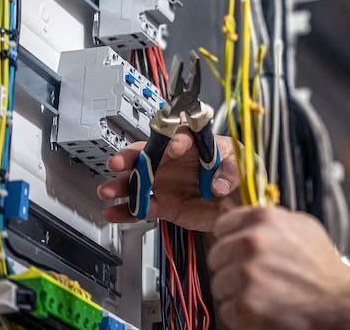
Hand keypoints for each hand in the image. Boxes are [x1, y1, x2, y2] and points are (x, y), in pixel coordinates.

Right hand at [97, 127, 239, 231]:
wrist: (239, 203)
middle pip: (148, 154)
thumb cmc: (240, 174)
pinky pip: (142, 207)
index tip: (173, 147)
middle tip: (118, 162)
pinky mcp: (165, 204)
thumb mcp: (242, 166)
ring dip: (121, 185)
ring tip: (107, 190)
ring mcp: (167, 183)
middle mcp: (175, 161)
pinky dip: (127, 211)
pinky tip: (114, 212)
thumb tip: (218, 184)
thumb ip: (231, 172)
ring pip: (139, 181)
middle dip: (131, 157)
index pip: (180, 137)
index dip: (175, 141)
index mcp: (195, 145)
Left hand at [208, 206, 349, 329]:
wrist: (339, 300)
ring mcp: (247, 273)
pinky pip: (225, 309)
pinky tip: (262, 307)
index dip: (230, 240)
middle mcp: (252, 242)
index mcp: (263, 218)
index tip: (238, 250)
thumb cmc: (321, 265)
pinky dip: (240, 314)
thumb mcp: (301, 225)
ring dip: (234, 292)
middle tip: (254, 276)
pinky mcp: (245, 303)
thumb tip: (242, 214)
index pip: (222, 226)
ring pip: (218, 284)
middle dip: (230, 267)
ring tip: (261, 293)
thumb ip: (271, 218)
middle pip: (216, 256)